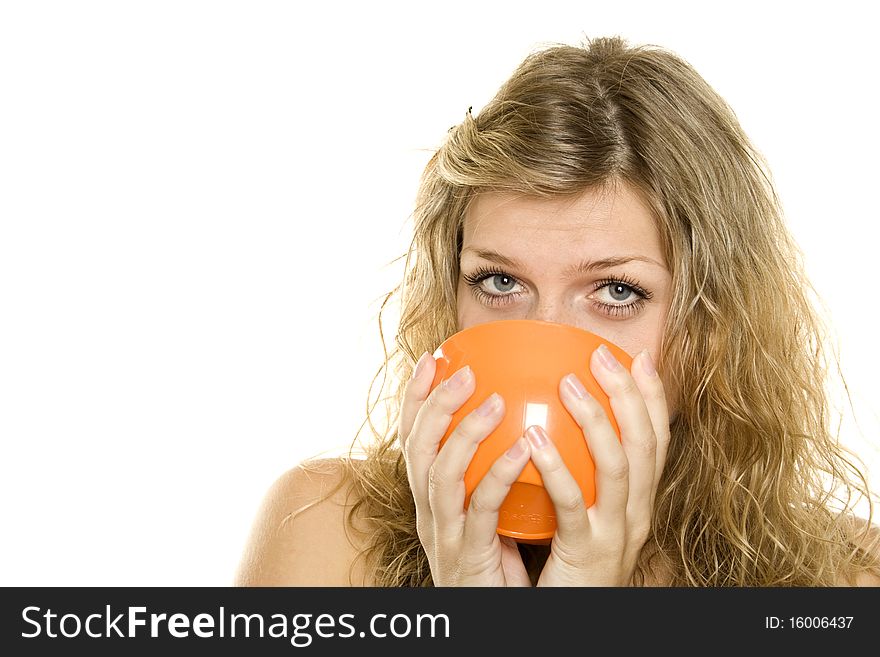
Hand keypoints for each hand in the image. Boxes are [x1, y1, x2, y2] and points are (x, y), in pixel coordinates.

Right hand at [398, 352, 532, 585]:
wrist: (497, 620)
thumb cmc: (501, 566)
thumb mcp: (491, 513)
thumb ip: (495, 474)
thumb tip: (526, 424)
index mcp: (431, 498)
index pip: (414, 438)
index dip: (416, 397)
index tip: (433, 357)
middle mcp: (429, 512)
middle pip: (417, 449)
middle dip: (433, 403)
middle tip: (463, 369)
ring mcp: (444, 535)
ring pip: (439, 474)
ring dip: (463, 432)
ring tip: (494, 400)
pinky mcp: (468, 556)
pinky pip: (481, 510)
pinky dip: (498, 474)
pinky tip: (522, 449)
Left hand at [531, 346, 670, 586]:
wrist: (569, 619)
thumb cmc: (568, 564)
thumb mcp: (581, 515)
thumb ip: (577, 474)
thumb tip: (550, 425)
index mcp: (638, 501)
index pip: (655, 440)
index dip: (652, 397)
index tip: (639, 358)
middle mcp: (638, 514)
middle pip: (644, 444)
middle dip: (627, 394)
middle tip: (601, 356)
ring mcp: (616, 533)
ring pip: (618, 467)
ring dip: (596, 420)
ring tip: (568, 384)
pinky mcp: (587, 552)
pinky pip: (573, 504)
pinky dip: (557, 468)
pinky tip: (534, 439)